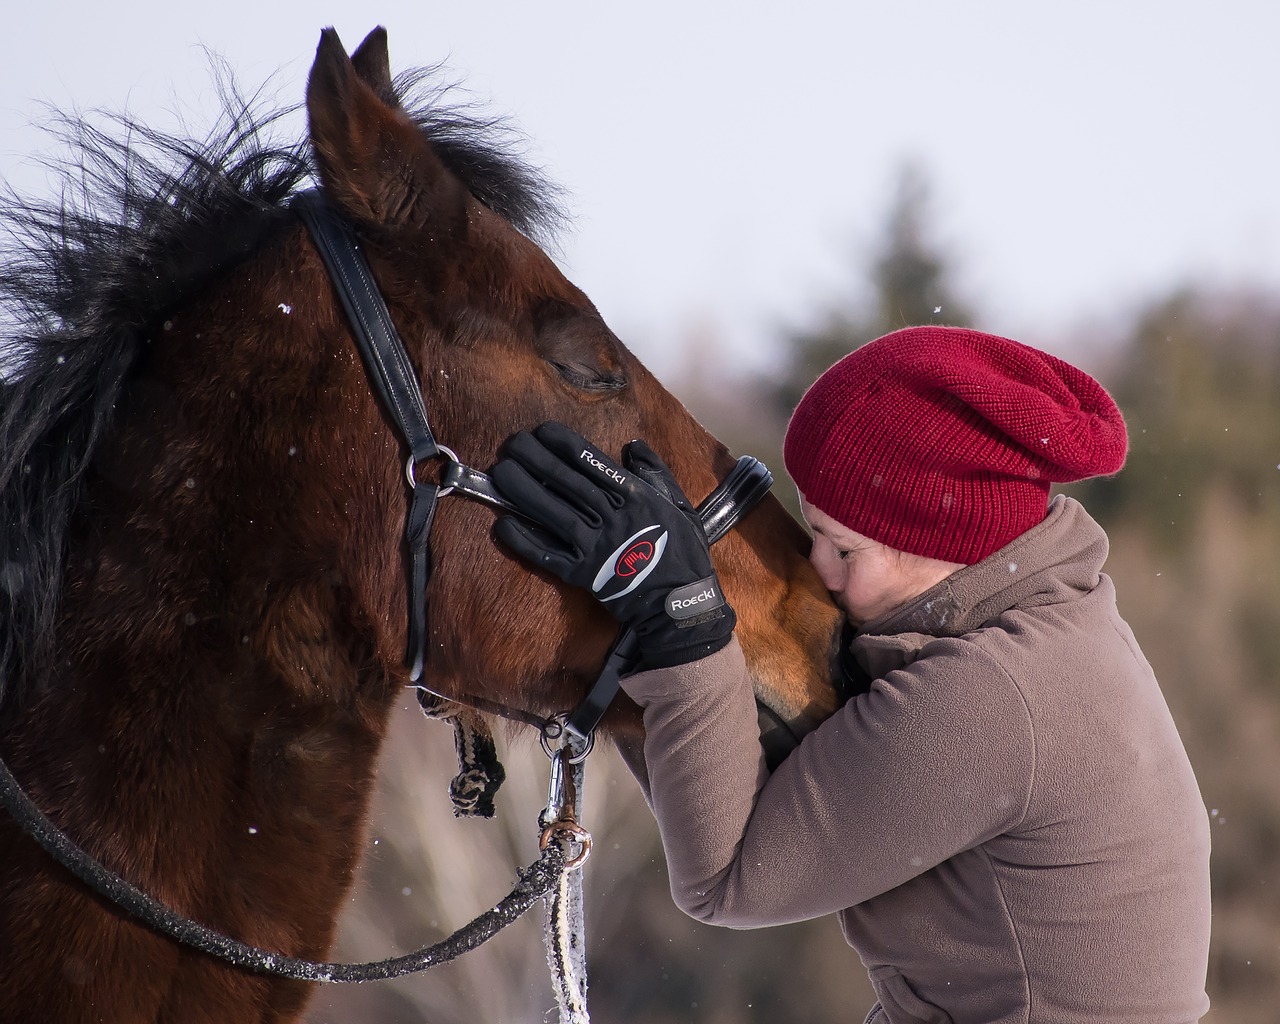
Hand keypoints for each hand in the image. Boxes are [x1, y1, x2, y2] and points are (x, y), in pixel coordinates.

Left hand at [492, 422, 734, 668]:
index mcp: (636, 499)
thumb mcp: (680, 506)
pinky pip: (549, 556)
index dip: (566, 446)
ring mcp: (596, 548)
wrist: (681, 604)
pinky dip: (525, 541)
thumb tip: (634, 445)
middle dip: (537, 460)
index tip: (542, 430)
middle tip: (512, 443)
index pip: (594, 465)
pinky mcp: (584, 575)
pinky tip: (502, 525)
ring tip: (501, 472)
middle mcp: (613, 519)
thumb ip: (656, 473)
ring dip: (524, 493)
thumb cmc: (684, 552)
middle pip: (568, 485)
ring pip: (554, 515)